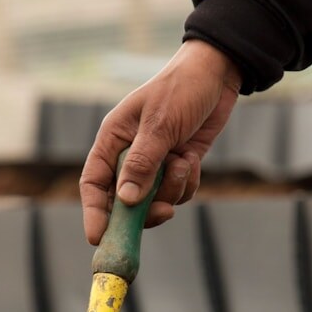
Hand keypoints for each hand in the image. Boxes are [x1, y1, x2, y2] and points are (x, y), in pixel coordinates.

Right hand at [79, 39, 241, 244]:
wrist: (217, 74)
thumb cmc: (181, 89)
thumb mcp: (160, 125)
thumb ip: (142, 164)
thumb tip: (125, 201)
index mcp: (113, 140)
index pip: (93, 183)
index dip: (94, 212)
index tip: (98, 237)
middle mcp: (129, 156)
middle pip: (124, 201)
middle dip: (144, 210)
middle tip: (164, 212)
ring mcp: (154, 164)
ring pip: (154, 200)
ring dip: (172, 190)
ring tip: (184, 162)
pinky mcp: (176, 167)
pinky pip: (177, 193)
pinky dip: (187, 184)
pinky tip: (193, 159)